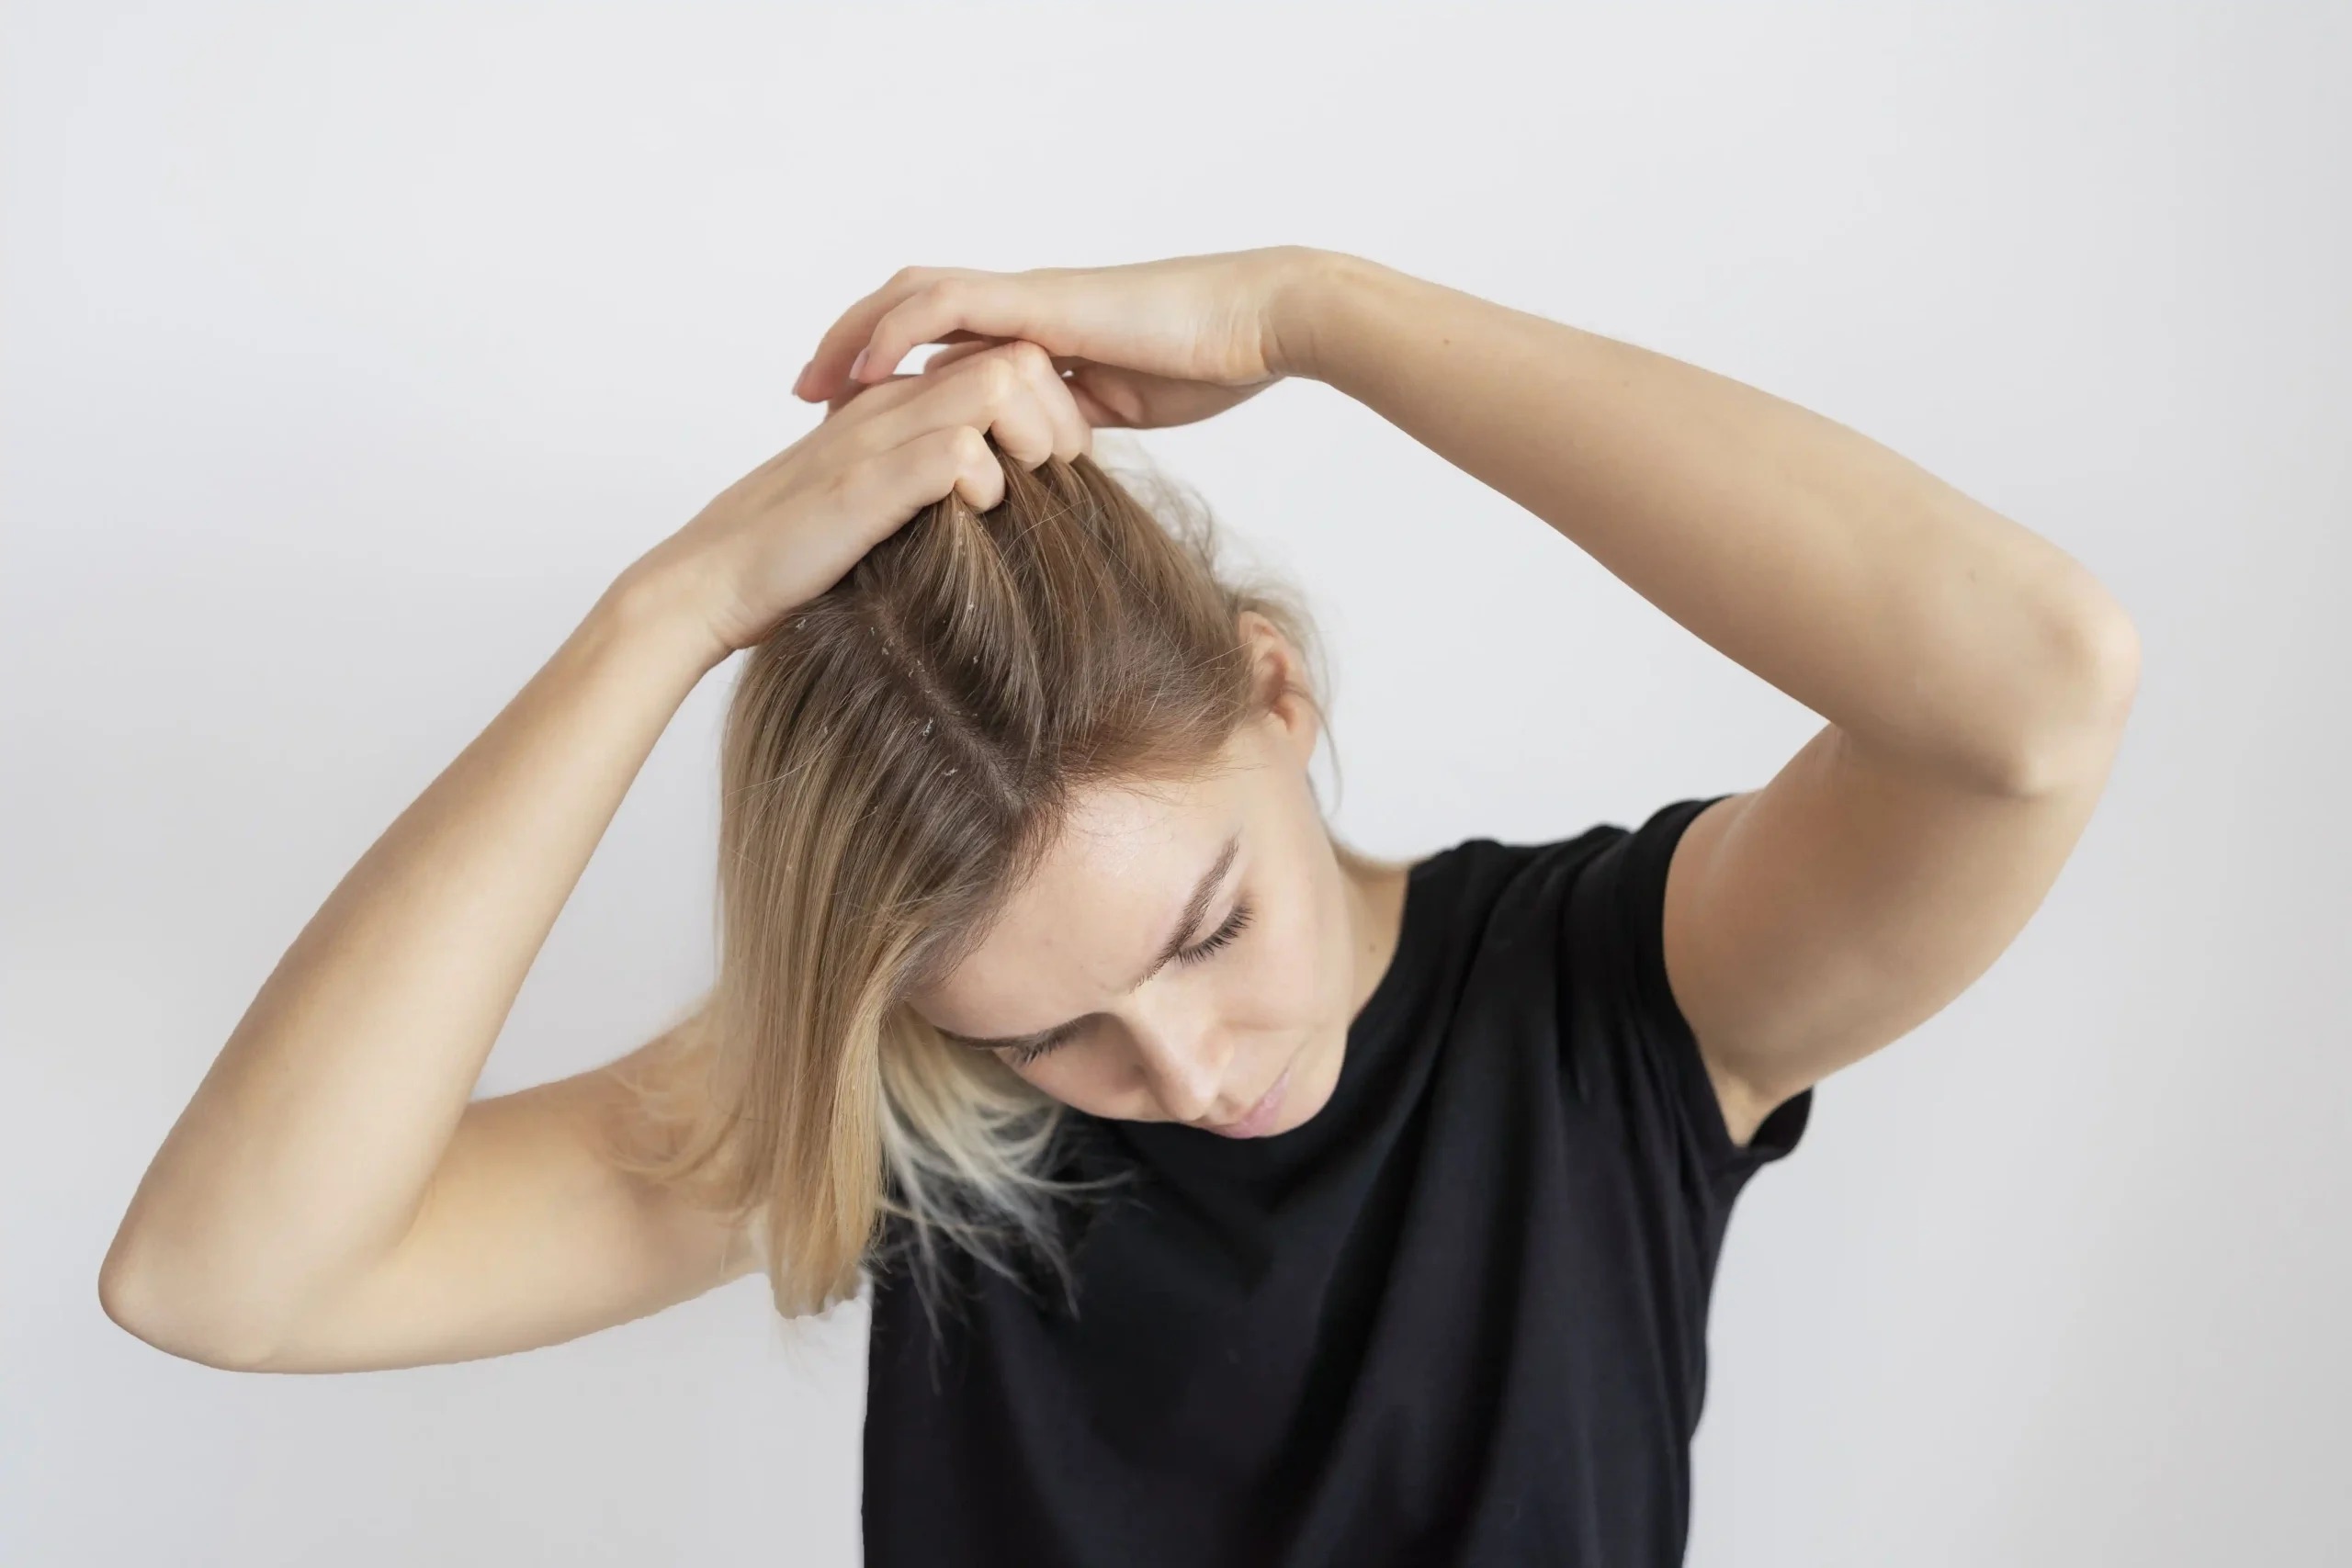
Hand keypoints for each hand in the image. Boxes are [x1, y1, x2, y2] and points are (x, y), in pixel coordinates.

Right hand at [618, 340, 1091, 660]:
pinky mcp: (863, 484)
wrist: (708, 583)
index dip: (1048, 404)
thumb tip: (998, 504)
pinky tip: (978, 511)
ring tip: (1025, 488)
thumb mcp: (876, 506)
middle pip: (1014, 359)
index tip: (1060, 464)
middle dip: (1056, 414)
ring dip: (1029, 438)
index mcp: (894, 406)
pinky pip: (954, 450)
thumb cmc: (792, 558)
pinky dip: (984, 478)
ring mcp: (875, 439)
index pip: (1003, 361)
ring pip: (992, 386)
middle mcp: (888, 407)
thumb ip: (924, 486)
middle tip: (1060, 473)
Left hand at [790, 247, 1332, 429]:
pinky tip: (866, 371)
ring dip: (854, 339)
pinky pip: (948, 307)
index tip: (846, 420)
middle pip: (909, 314)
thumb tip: (1040, 476)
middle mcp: (1021, 312)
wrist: (1258, 324)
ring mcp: (1027, 302)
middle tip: (804, 398)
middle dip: (850, 352)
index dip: (890, 377)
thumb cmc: (1211, 366)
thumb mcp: (1121, 415)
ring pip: (913, 300)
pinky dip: (898, 334)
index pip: (943, 349)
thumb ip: (1072, 434)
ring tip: (811, 386)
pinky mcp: (1039, 303)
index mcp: (1037, 339)